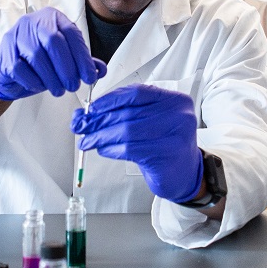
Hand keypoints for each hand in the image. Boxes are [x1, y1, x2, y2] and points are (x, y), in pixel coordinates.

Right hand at [0, 7, 105, 100]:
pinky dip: (33, 80)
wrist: (11, 72)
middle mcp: (32, 22)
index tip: (90, 76)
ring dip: (51, 77)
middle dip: (67, 67)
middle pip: (53, 41)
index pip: (71, 33)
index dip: (82, 57)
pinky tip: (40, 86)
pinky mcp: (4, 52)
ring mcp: (15, 35)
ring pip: (36, 55)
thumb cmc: (41, 63)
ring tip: (59, 90)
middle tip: (73, 86)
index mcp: (51, 18)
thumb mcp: (64, 59)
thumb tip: (100, 70)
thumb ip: (82, 61)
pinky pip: (19, 68)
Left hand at [71, 84, 203, 203]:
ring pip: (127, 131)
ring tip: (87, 141)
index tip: (91, 108)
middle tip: (80, 126)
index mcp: (175, 100)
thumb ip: (125, 113)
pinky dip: (111, 149)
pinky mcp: (165, 155)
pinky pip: (130, 149)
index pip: (137, 93)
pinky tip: (103, 149)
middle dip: (99, 119)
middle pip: (129, 113)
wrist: (185, 174)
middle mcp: (178, 115)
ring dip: (101, 136)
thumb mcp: (150, 122)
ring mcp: (174, 135)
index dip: (110, 99)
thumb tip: (86, 113)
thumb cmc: (164, 145)